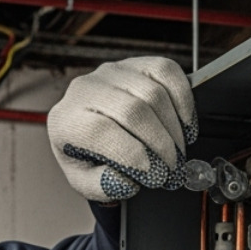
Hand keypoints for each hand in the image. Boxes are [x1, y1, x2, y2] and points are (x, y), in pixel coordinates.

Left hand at [48, 56, 197, 202]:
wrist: (92, 129)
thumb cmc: (89, 155)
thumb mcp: (86, 181)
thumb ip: (101, 186)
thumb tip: (125, 180)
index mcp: (66, 120)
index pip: (100, 130)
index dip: (131, 154)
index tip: (153, 175)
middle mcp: (85, 89)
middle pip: (133, 111)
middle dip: (160, 145)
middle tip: (172, 169)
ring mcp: (112, 72)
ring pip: (154, 93)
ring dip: (173, 129)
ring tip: (177, 153)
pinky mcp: (137, 63)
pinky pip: (167, 72)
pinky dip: (183, 101)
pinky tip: (184, 126)